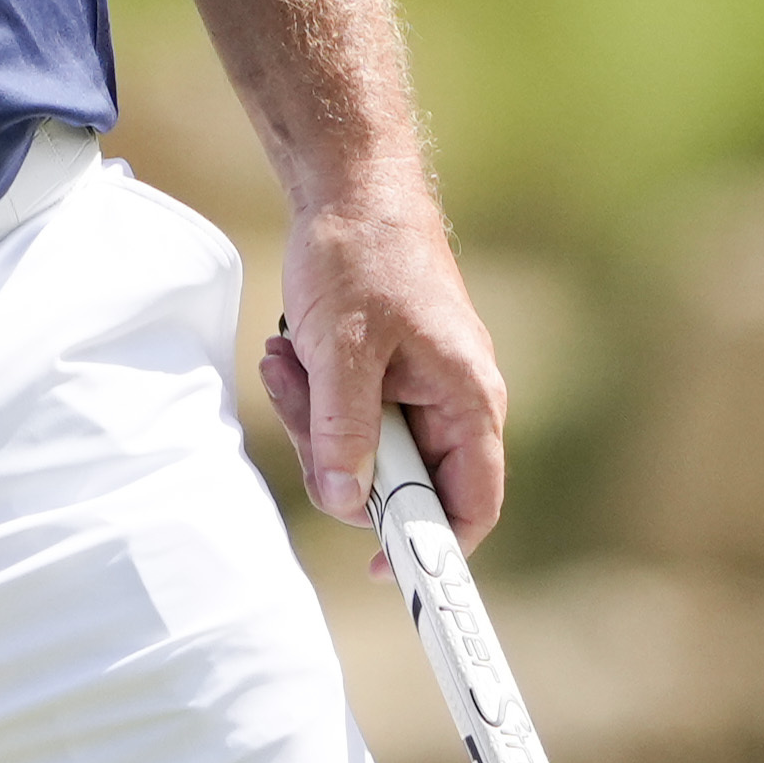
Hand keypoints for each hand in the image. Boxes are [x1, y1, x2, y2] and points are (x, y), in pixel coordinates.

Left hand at [261, 195, 509, 538]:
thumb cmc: (362, 255)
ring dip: (315, 421)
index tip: (379, 573)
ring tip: (291, 364)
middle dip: (339, 458)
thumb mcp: (345, 350)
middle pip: (401, 484)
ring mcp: (420, 391)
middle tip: (305, 409)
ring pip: (364, 452)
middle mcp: (454, 403)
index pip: (472, 505)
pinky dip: (314, 397)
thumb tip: (345, 499)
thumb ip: (344, 432)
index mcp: (470, 400)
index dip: (432, 549)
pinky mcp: (387, 377)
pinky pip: (348, 418)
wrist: (350, 188)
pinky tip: (293, 356)